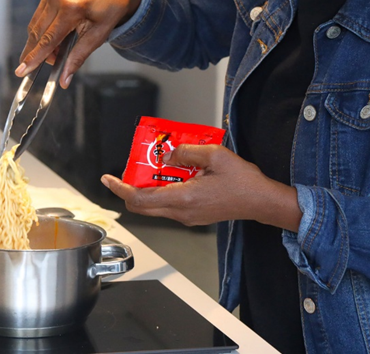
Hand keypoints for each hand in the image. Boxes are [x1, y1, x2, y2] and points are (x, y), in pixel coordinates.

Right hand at [16, 0, 142, 86]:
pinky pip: (40, 16)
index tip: (22, 71)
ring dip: (41, 42)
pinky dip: (44, 29)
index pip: (47, 39)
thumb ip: (78, 57)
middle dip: (39, 52)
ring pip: (35, 25)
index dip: (34, 57)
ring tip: (60, 49)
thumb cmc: (111, 9)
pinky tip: (57, 35)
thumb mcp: (98, 36)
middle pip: (37, 33)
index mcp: (71, 7)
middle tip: (51, 64)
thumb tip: (64, 79)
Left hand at [101, 144, 301, 230]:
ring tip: (154, 167)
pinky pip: (168, 206)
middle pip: (142, 206)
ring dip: (147, 189)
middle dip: (130, 188)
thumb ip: (185, 152)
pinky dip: (161, 192)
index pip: (139, 198)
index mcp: (183, 198)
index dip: (119, 189)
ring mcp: (187, 218)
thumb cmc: (242, 180)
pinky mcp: (193, 217)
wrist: (261, 201)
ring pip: (154, 207)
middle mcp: (181, 212)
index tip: (107, 179)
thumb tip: (166, 156)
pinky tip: (172, 175)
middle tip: (129, 170)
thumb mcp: (214, 155)